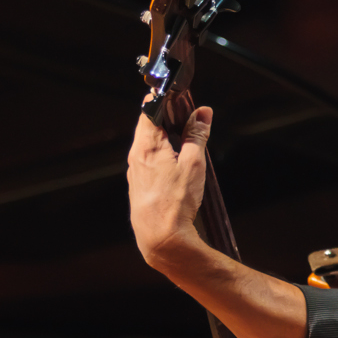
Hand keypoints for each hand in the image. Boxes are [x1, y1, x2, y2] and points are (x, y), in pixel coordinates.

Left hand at [127, 103, 211, 268]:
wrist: (161, 239)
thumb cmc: (176, 202)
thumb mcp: (194, 163)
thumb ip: (197, 134)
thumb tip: (203, 113)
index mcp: (146, 145)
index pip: (149, 110)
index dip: (164, 100)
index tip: (178, 98)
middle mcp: (135, 156)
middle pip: (148, 127)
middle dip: (167, 120)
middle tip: (188, 121)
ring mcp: (134, 173)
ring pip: (148, 146)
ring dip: (165, 140)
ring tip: (186, 146)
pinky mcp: (138, 187)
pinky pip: (147, 163)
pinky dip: (161, 158)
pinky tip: (176, 169)